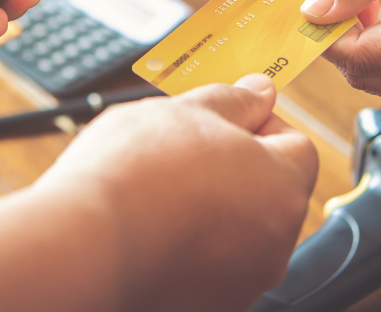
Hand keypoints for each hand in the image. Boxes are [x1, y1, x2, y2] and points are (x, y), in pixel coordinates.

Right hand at [0, 74, 317, 311]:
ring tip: (160, 190)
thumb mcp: (187, 110)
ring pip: (240, 229)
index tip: (224, 118)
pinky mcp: (212, 304)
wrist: (84, 243)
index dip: (261, 123)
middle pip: (270, 190)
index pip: (297, 144)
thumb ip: (233, 100)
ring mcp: (244, 280)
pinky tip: (154, 229)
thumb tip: (260, 90)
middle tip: (185, 150)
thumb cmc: (134, 171)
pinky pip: (212, 265)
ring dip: (213, 208)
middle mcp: (276, 241)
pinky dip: (192, 246)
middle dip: (236, 167)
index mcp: (281, 184)